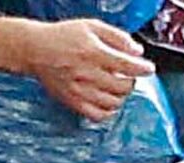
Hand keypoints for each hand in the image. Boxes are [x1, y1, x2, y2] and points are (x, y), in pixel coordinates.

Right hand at [0, 15, 151, 122]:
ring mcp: (79, 90)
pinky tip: (107, 100)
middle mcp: (86, 72)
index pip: (127, 65)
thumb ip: (117, 37)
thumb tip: (138, 52)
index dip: (142, 69)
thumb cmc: (64, 37)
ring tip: (115, 87)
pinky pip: (98, 115)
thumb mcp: (91, 26)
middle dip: (130, 81)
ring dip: (120, 96)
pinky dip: (108, 111)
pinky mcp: (73, 102)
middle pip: (123, 86)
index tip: (148, 69)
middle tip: (126, 75)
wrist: (34, 48)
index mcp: (92, 52)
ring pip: (114, 102)